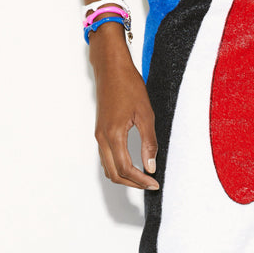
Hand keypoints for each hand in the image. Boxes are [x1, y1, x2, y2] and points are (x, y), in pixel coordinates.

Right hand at [90, 29, 159, 190]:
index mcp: (114, 135)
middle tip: (150, 184)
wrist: (111, 68)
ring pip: (108, 167)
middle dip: (132, 183)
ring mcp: (99, 135)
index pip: (126, 169)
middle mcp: (102, 138)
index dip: (141, 180)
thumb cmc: (128, 85)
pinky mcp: (100, 131)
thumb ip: (149, 143)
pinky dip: (118, 167)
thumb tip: (151, 166)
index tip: (154, 184)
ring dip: (124, 176)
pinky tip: (133, 165)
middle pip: (114, 173)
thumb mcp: (146, 114)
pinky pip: (106, 158)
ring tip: (143, 177)